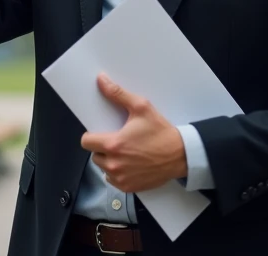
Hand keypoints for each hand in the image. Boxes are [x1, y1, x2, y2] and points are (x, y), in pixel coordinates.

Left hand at [80, 74, 186, 192]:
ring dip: (109, 161)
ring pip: (103, 169)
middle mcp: (114, 164)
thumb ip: (118, 94)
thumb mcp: (141, 107)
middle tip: (118, 141)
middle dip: (102, 148)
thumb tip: (101, 80)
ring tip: (125, 153)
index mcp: (114, 144)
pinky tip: (130, 164)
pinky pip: (113, 180)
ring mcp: (121, 178)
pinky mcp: (129, 187)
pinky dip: (118, 173)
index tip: (100, 133)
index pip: (86, 142)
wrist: (180, 154)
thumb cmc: (161, 132)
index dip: (91, 136)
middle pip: (94, 156)